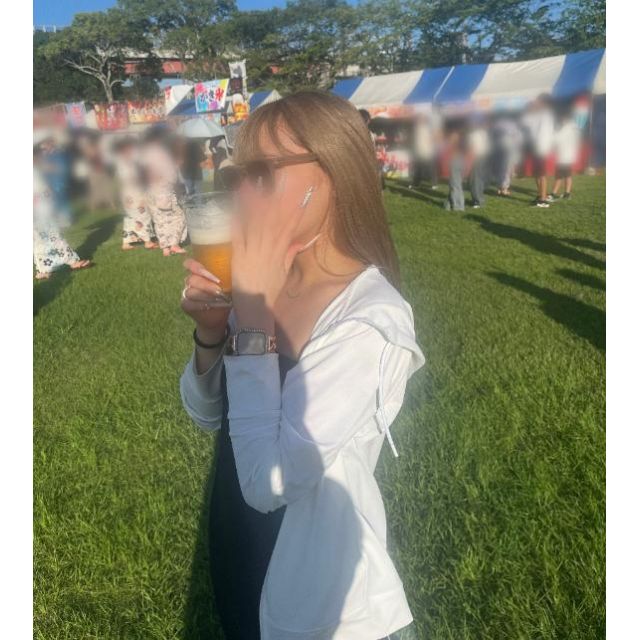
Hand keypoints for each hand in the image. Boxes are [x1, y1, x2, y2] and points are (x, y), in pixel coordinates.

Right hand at [181, 258, 230, 342]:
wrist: (221, 314)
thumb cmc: (226, 294)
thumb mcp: (228, 282)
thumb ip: (228, 273)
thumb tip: (239, 263)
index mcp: (200, 272)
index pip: (190, 264)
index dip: (195, 266)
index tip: (206, 271)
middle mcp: (191, 281)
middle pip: (192, 279)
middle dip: (207, 284)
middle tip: (219, 289)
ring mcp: (187, 293)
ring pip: (190, 292)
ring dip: (205, 295)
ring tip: (218, 298)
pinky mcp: (186, 305)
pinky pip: (188, 303)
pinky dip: (200, 305)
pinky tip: (209, 306)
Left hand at [231, 179, 306, 331]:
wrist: (256, 308)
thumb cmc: (269, 292)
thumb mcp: (283, 273)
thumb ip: (289, 255)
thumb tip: (299, 241)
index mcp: (280, 252)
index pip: (290, 226)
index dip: (296, 208)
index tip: (301, 192)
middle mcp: (269, 249)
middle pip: (274, 219)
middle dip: (277, 198)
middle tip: (278, 179)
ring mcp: (254, 252)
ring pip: (256, 223)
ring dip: (254, 202)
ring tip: (251, 184)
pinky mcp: (239, 256)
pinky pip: (237, 234)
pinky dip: (236, 219)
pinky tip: (234, 206)